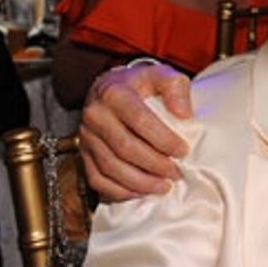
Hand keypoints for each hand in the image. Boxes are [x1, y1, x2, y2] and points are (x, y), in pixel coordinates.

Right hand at [79, 62, 191, 200]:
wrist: (110, 87)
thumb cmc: (140, 84)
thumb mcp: (161, 74)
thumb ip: (177, 87)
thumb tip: (184, 114)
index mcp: (115, 93)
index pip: (140, 120)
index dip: (163, 139)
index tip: (183, 151)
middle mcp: (95, 114)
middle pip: (124, 147)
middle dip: (154, 165)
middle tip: (176, 173)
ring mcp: (86, 136)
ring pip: (110, 167)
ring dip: (139, 182)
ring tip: (163, 186)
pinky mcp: (83, 153)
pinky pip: (96, 179)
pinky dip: (119, 191)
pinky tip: (140, 191)